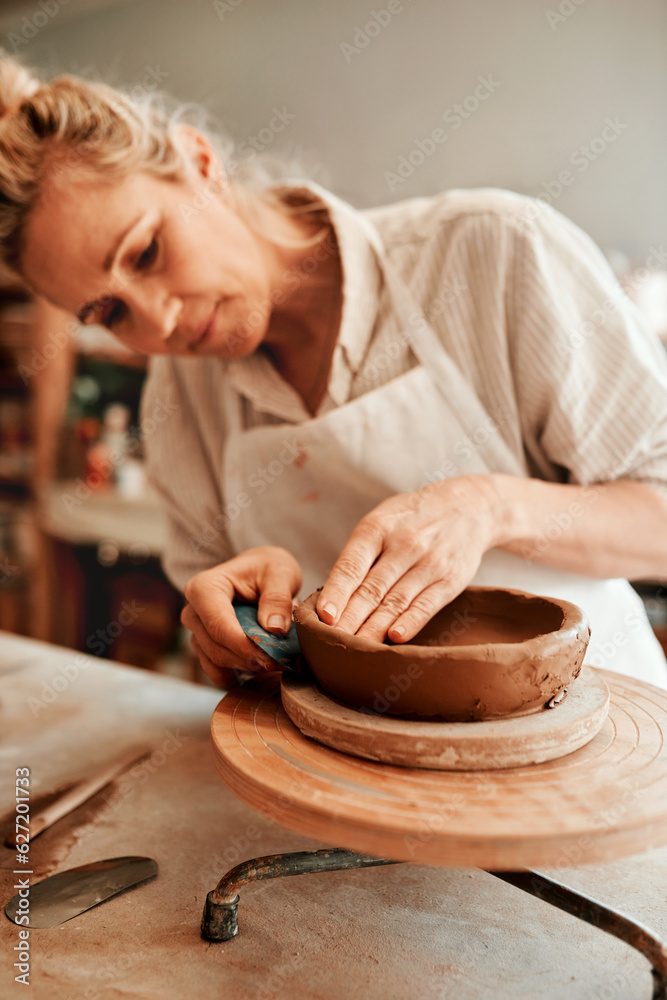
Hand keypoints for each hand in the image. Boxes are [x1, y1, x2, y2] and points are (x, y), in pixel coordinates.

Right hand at [181, 546, 301, 686]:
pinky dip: (237, 673)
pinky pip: (215, 670)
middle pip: (215, 648)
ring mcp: (196, 631)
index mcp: (204, 588)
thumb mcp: (280, 573)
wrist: (259, 572)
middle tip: (281, 662)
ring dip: (245, 668)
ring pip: (215, 662)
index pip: (219, 625)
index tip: (271, 658)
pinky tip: (259, 665)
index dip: (244, 646)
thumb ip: (278, 598)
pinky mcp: (204, 646)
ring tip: (274, 661)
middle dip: (248, 660)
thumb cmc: (267, 569)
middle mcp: (192, 611)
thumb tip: (274, 628)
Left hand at [316, 475, 501, 642]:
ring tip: (357, 649)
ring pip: (395, 602)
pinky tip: (396, 637)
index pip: (352, 566)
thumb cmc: (411, 519)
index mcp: (377, 528)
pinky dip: (411, 622)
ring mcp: (429, 563)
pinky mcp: (450, 579)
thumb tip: (333, 599)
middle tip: (333, 644)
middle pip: (371, 589)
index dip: (336, 592)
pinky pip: (427, 604)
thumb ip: (359, 556)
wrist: (468, 505)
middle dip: (350, 620)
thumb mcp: (382, 521)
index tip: (324, 616)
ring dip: (374, 629)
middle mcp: (403, 545)